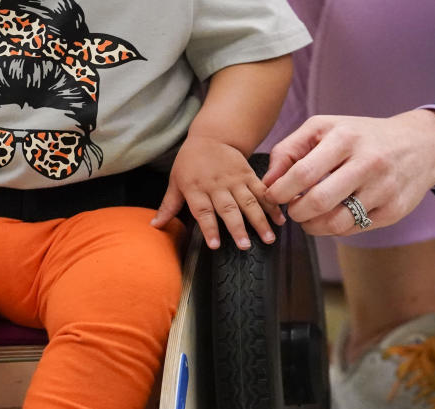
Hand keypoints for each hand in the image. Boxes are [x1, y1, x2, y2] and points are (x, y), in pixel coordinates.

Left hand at [151, 136, 282, 249]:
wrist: (212, 137)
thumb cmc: (190, 162)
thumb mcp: (175, 181)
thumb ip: (168, 206)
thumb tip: (155, 226)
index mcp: (196, 189)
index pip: (203, 212)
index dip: (209, 228)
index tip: (215, 245)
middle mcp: (216, 186)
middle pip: (228, 209)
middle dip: (238, 228)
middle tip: (245, 245)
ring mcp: (235, 180)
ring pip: (249, 202)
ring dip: (260, 220)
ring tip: (268, 238)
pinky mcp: (249, 175)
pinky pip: (261, 191)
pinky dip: (272, 205)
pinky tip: (279, 219)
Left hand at [262, 110, 434, 235]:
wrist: (420, 144)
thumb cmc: (361, 136)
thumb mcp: (324, 128)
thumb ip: (289, 151)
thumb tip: (266, 183)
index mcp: (346, 138)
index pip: (302, 174)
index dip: (280, 192)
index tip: (274, 196)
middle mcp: (367, 163)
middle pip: (318, 202)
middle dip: (296, 212)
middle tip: (293, 208)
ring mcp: (383, 189)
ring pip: (335, 222)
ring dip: (312, 226)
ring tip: (308, 216)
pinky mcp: (393, 210)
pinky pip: (352, 230)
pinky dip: (335, 228)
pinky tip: (333, 215)